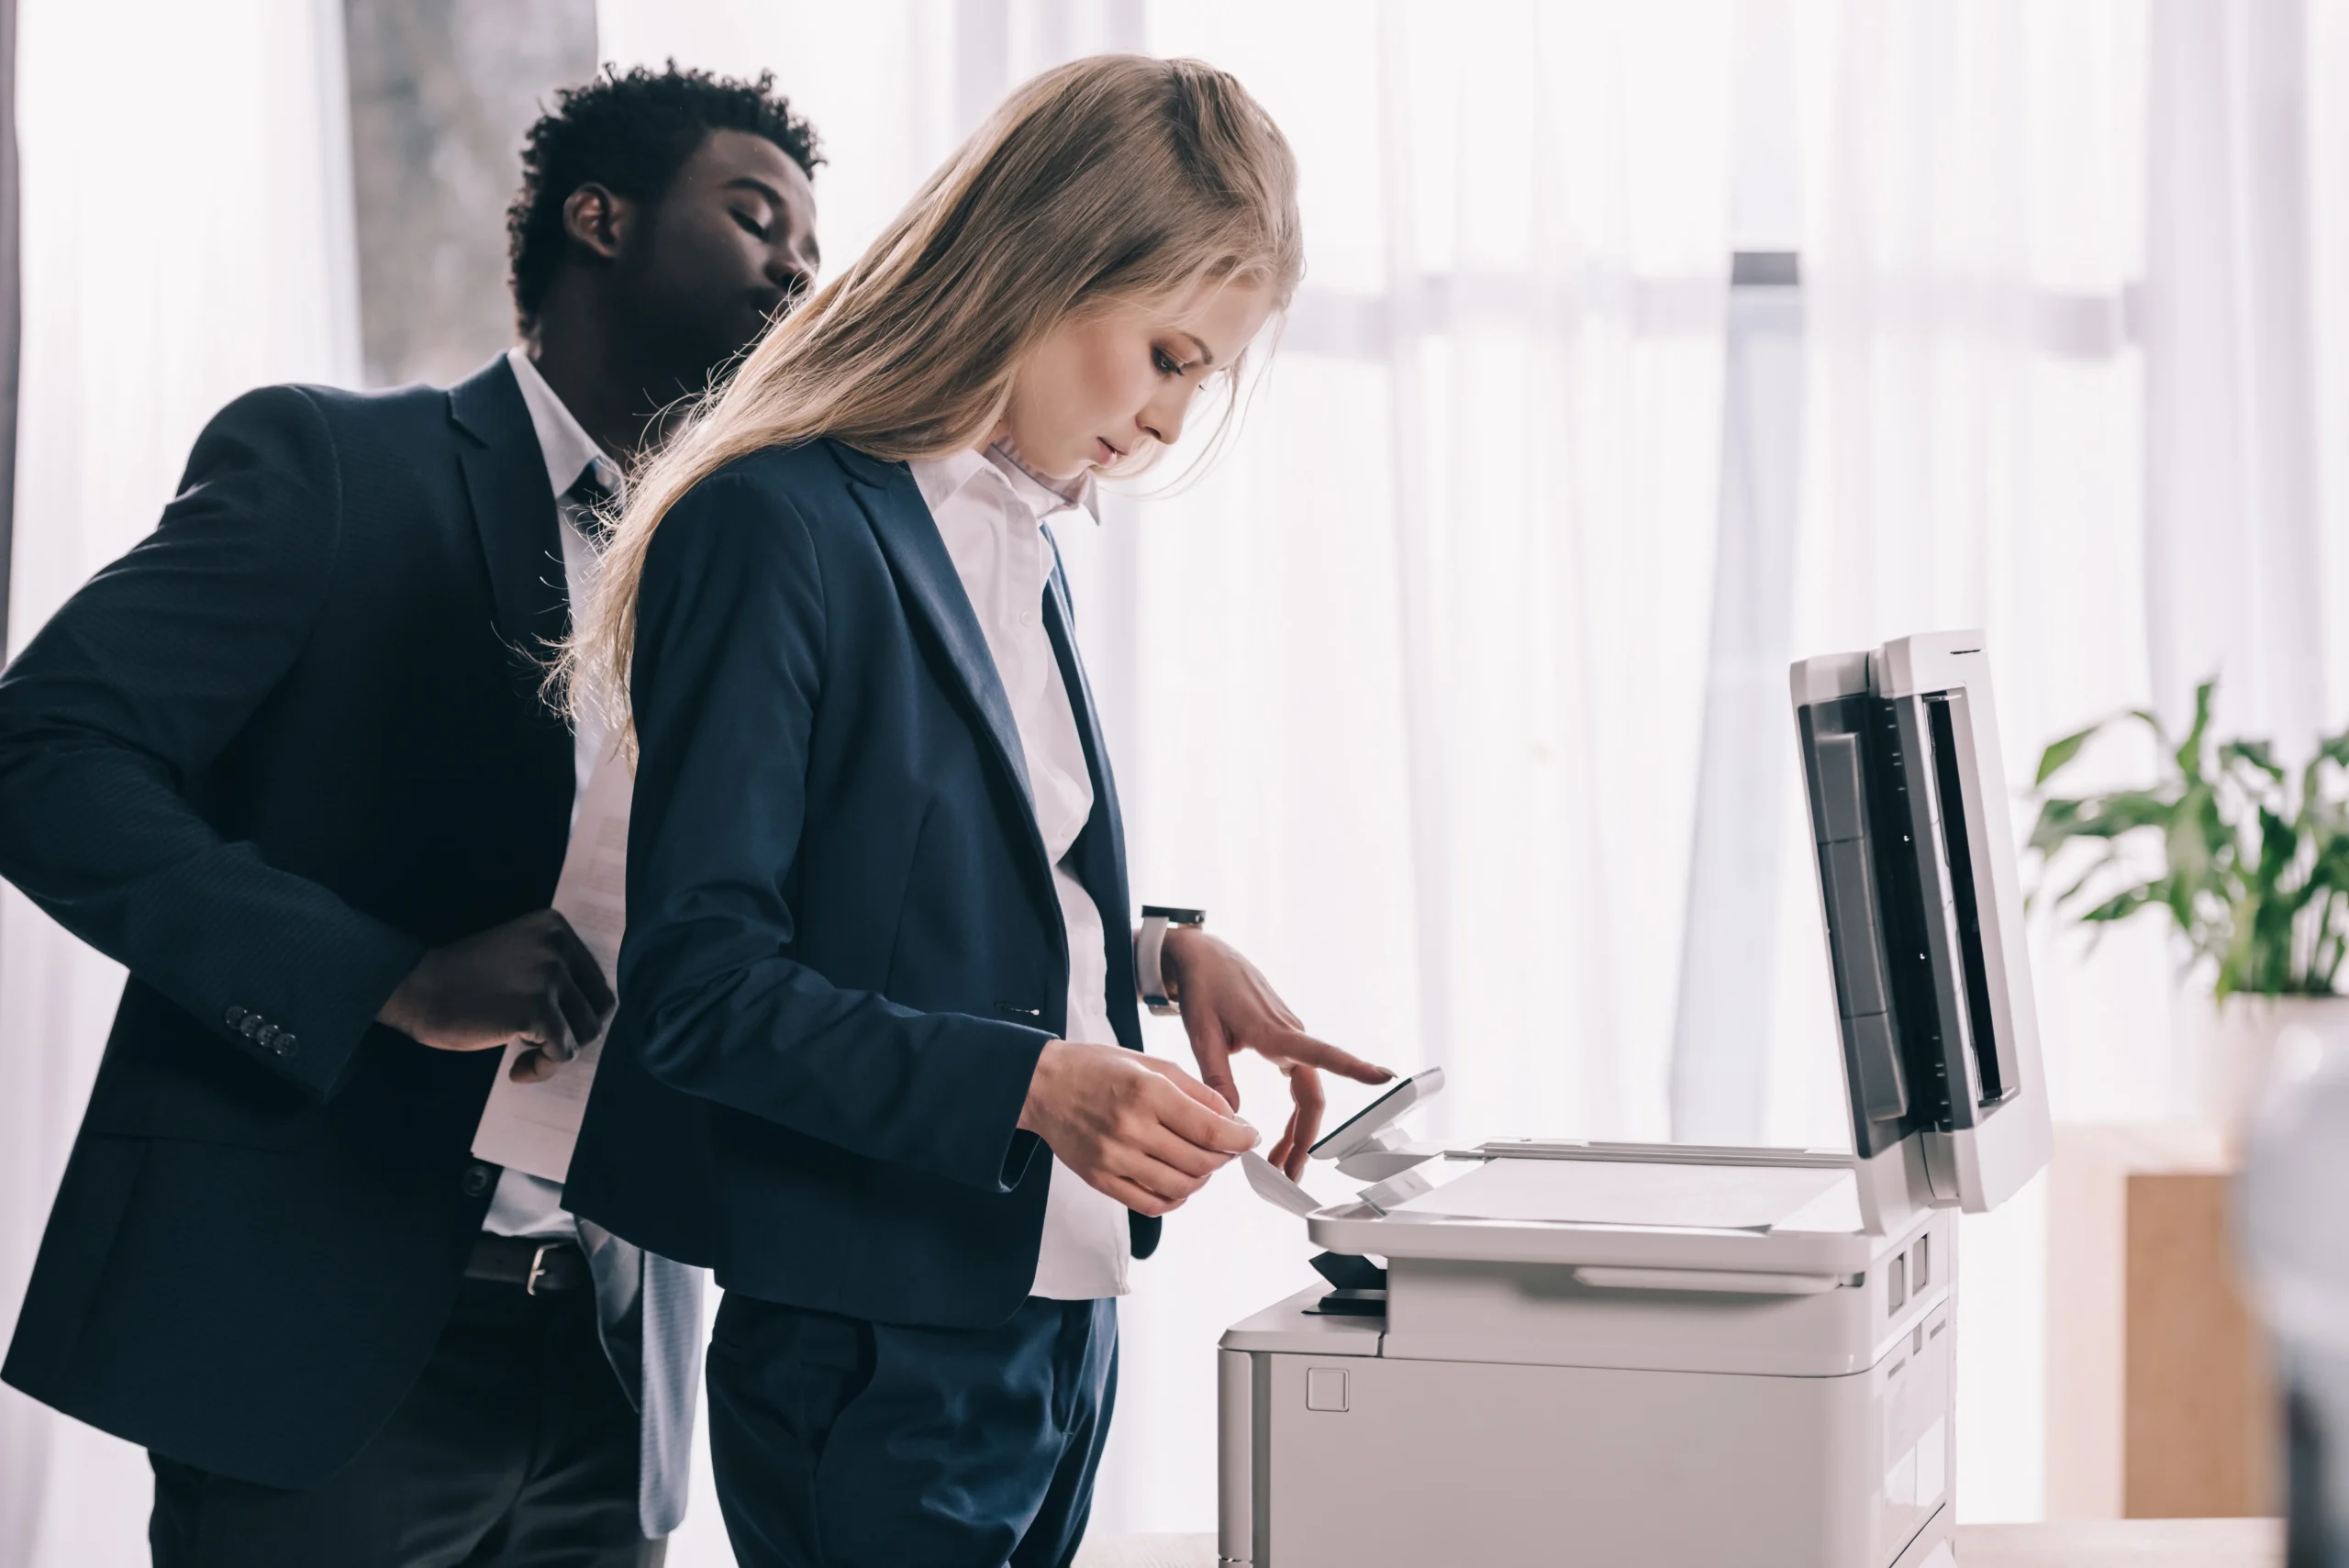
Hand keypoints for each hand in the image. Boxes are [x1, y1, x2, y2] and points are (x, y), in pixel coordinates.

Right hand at [377, 910, 613, 1080]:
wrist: (416, 988)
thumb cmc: (461, 981)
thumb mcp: (519, 957)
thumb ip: (556, 973)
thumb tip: (593, 1018)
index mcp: (556, 927)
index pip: (596, 982)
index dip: (579, 1013)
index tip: (550, 1028)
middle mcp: (559, 946)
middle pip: (599, 1008)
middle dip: (574, 1034)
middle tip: (542, 1046)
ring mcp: (549, 976)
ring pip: (586, 1032)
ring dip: (557, 1053)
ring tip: (525, 1056)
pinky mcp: (537, 1009)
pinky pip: (562, 1053)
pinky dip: (543, 1068)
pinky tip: (517, 1070)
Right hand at [1017, 1040, 1259, 1215]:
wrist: (1044, 1085)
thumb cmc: (1097, 1068)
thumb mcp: (1151, 1064)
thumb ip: (1196, 1092)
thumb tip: (1232, 1119)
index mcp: (1147, 1093)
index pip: (1211, 1129)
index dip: (1240, 1138)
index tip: (1249, 1136)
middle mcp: (1131, 1128)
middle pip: (1200, 1162)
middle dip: (1225, 1157)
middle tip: (1228, 1147)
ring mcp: (1114, 1158)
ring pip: (1180, 1187)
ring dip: (1203, 1179)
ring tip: (1203, 1163)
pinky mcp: (1101, 1180)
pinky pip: (1151, 1204)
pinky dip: (1175, 1199)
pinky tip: (1180, 1183)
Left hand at [1162, 928, 1392, 1179]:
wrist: (1205, 957)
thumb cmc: (1203, 988)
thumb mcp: (1201, 1034)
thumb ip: (1217, 1077)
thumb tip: (1232, 1117)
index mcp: (1272, 1031)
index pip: (1321, 1053)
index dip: (1353, 1067)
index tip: (1384, 1078)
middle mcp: (1289, 1034)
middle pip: (1312, 1094)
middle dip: (1305, 1138)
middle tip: (1290, 1173)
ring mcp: (1290, 1038)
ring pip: (1306, 1093)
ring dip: (1297, 1130)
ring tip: (1281, 1163)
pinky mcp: (1284, 1040)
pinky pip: (1298, 1082)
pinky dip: (1292, 1113)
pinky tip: (1283, 1134)